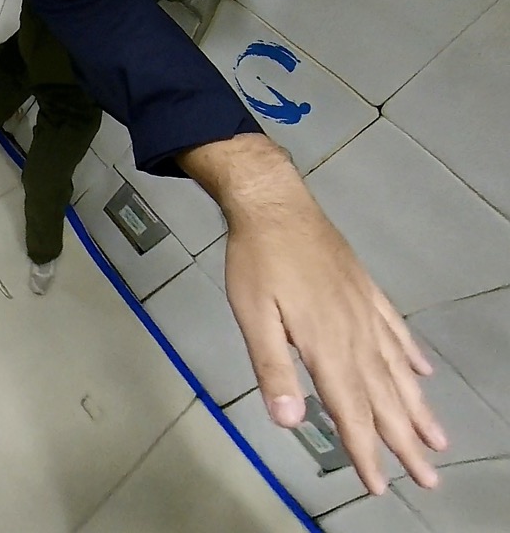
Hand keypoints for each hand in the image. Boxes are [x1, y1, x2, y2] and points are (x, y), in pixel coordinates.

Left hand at [179, 134, 446, 494]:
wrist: (275, 204)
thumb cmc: (257, 259)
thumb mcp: (252, 315)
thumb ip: (272, 368)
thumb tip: (289, 422)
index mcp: (325, 345)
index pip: (350, 409)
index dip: (365, 451)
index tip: (382, 485)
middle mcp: (353, 332)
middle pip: (383, 397)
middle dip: (404, 442)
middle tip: (429, 480)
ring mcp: (363, 308)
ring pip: (397, 368)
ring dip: (416, 406)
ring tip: (437, 438)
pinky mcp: (364, 288)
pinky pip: (394, 328)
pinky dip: (410, 354)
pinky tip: (423, 371)